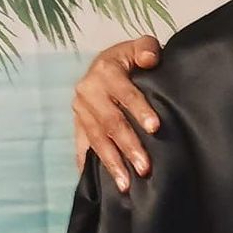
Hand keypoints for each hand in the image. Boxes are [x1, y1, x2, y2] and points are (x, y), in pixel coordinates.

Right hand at [74, 37, 161, 189]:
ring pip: (97, 140)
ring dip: (112, 163)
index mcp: (105, 71)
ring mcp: (80, 111)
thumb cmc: (128, 59)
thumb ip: (147, 49)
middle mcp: (88, 92)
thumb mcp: (139, 47)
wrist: (103, 66)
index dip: (140, 110)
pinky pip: (82, 148)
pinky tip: (99, 185)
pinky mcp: (78, 126)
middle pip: (111, 122)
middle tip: (145, 167)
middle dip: (128, 146)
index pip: (125, 93)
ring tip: (126, 185)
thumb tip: (150, 58)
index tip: (155, 128)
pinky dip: (88, 167)